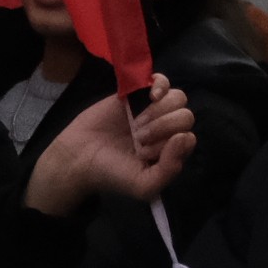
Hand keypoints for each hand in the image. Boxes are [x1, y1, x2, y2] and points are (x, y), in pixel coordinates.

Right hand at [27, 82, 194, 214]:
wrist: (79, 157)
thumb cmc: (112, 173)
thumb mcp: (144, 186)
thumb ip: (170, 169)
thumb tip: (185, 137)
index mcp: (170, 152)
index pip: (188, 138)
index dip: (169, 144)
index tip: (144, 152)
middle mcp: (166, 130)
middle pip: (185, 116)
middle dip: (162, 128)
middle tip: (138, 139)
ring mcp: (153, 110)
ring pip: (177, 98)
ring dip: (158, 111)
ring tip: (135, 124)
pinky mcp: (138, 93)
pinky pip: (163, 81)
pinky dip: (161, 85)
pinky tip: (151, 96)